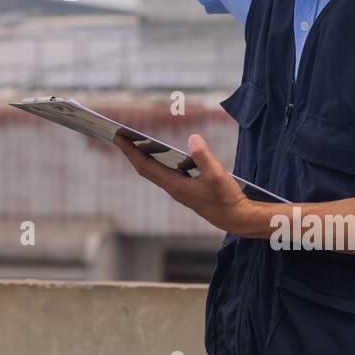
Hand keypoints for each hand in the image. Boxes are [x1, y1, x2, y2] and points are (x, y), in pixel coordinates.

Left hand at [116, 133, 258, 235]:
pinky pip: (165, 173)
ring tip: (135, 140)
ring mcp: (179, 189)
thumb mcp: (217, 175)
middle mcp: (173, 188)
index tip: (117, 136)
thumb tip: (193, 139)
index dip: (130, 151)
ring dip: (144, 156)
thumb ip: (204, 157)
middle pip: (145, 168)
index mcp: (174, 185)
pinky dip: (159, 161)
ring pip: (155, 171)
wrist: (236, 218)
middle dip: (131, 151)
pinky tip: (161, 152)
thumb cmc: (226, 198)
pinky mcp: (187, 189)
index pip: (144, 166)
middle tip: (120, 135)